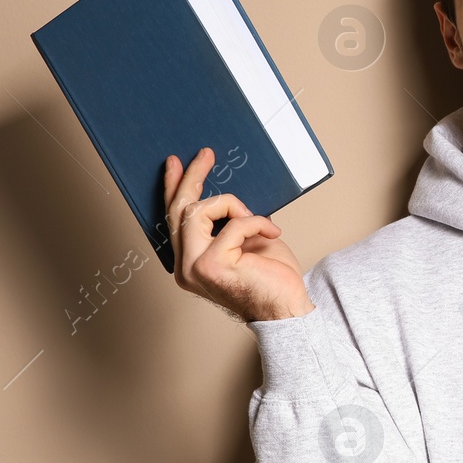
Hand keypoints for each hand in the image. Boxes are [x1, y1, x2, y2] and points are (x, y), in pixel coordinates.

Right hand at [162, 147, 314, 321]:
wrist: (289, 307)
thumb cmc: (271, 276)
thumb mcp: (246, 239)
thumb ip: (227, 221)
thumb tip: (223, 192)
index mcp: (189, 262)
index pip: (174, 220)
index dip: (173, 189)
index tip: (175, 164)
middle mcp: (185, 266)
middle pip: (180, 211)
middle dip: (192, 178)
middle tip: (205, 154)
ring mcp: (195, 267)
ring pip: (199, 212)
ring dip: (232, 205)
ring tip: (256, 216)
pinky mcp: (212, 265)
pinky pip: (233, 224)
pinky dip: (255, 222)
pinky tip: (272, 231)